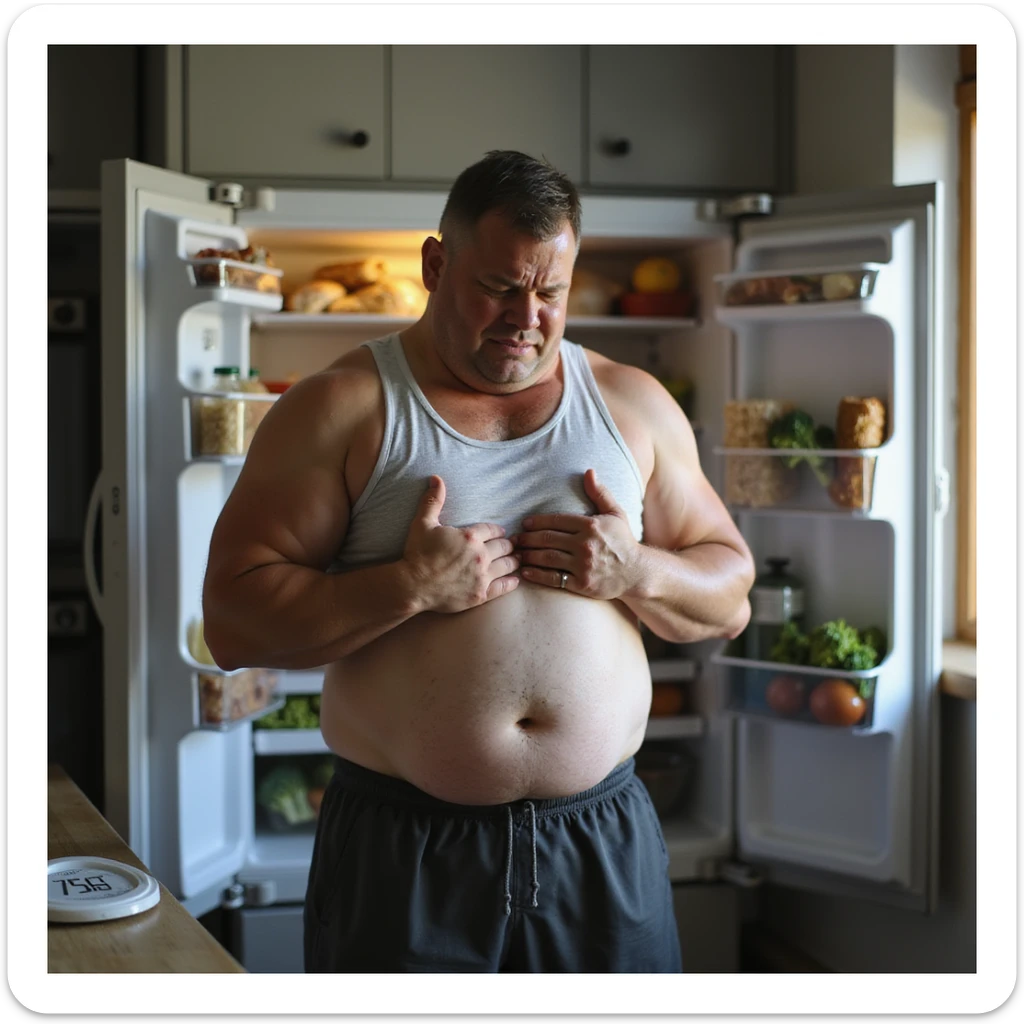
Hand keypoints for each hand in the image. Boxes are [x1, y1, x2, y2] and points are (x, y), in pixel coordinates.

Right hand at [402, 476, 519, 613]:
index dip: (498, 531)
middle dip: (508, 545)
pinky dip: (511, 582)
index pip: (493, 530)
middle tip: (511, 546)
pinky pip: (504, 587)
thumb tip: (436, 478)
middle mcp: (480, 556)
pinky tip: (515, 579)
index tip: (501, 533)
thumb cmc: (417, 554)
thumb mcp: (423, 523)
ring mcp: (482, 577)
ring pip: (508, 565)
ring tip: (517, 559)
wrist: (412, 586)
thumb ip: (433, 501)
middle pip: (504, 547)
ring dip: (513, 561)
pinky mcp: (481, 595)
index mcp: (470, 537)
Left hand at [512, 469, 640, 599]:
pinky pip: (554, 579)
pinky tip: (525, 571)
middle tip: (514, 540)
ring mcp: (583, 565)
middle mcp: (585, 544)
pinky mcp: (582, 584)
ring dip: (528, 555)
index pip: (556, 520)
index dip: (537, 521)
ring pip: (547, 558)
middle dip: (527, 538)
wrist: (637, 572)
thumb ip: (600, 493)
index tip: (525, 523)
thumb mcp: (615, 513)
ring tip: (516, 554)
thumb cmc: (623, 541)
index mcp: (590, 525)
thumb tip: (589, 471)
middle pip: (547, 539)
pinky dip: (537, 575)